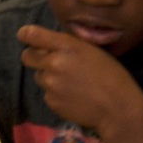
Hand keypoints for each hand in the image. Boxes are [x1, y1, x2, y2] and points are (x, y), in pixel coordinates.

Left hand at [17, 25, 142, 134]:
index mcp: (67, 46)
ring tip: (71, 83)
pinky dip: (55, 94)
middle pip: (27, 56)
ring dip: (48, 77)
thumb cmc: (112, 76)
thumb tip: (49, 42)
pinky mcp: (50, 101)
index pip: (31, 35)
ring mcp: (50, 84)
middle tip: (50, 62)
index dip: (26, 35)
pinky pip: (46, 93)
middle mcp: (54, 63)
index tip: (26, 37)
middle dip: (35, 57)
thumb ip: (68, 45)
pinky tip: (73, 96)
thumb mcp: (93, 51)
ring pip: (38, 75)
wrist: (117, 108)